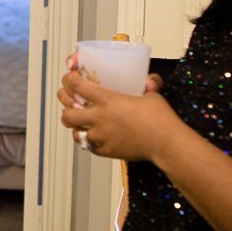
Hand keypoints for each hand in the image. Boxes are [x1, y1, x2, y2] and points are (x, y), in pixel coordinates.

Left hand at [56, 70, 177, 161]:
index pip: (76, 86)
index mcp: (107, 100)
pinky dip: (89, 142)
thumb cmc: (160, 118)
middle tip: (69, 104)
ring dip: (75, 127)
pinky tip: (94, 137)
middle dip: (65, 108)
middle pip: (67, 114)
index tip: (68, 79)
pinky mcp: (106, 151)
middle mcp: (100, 118)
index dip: (68, 80)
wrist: (166, 143)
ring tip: (80, 123)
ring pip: (75, 133)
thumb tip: (149, 81)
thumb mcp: (152, 95)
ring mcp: (101, 136)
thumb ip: (147, 85)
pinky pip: (89, 147)